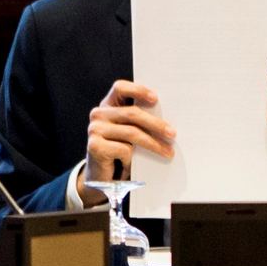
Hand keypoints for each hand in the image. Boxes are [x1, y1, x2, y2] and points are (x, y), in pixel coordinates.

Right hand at [82, 80, 172, 206]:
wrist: (102, 177)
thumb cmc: (121, 152)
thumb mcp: (130, 133)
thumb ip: (140, 122)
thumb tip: (167, 122)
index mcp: (108, 105)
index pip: (120, 88)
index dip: (138, 90)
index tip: (156, 99)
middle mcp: (98, 114)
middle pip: (132, 113)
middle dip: (156, 124)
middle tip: (172, 134)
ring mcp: (94, 129)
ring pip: (132, 133)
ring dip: (154, 144)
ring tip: (168, 152)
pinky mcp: (94, 146)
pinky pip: (124, 149)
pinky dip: (133, 160)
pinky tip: (132, 166)